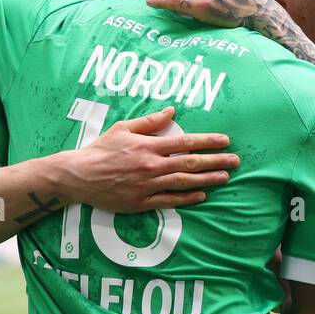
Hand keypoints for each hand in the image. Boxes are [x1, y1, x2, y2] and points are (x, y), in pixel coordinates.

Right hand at [55, 106, 238, 212]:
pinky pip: (169, 201)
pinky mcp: (141, 202)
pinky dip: (187, 198)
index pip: (185, 142)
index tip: (225, 140)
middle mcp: (151, 166)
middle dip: (215, 161)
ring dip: (207, 180)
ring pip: (183, 182)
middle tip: (235, 160)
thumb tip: (172, 111)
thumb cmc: (101, 150)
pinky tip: (202, 195)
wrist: (79, 176)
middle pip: (190, 163)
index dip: (207, 141)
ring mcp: (147, 185)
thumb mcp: (123, 128)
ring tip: (225, 177)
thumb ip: (149, 122)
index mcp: (148, 146)